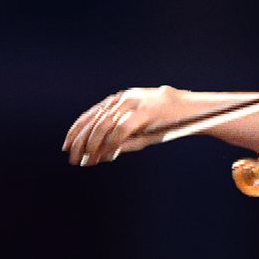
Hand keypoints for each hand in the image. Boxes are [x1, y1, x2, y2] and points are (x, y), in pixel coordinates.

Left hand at [63, 85, 177, 165]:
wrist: (192, 110)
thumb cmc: (166, 122)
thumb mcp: (140, 131)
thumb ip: (122, 139)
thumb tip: (102, 155)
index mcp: (120, 100)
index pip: (91, 114)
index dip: (76, 130)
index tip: (66, 146)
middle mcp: (123, 99)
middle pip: (94, 120)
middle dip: (80, 141)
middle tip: (72, 158)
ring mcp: (134, 104)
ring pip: (104, 124)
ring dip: (93, 144)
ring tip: (87, 159)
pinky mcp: (145, 112)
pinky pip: (121, 129)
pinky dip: (111, 143)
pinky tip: (105, 154)